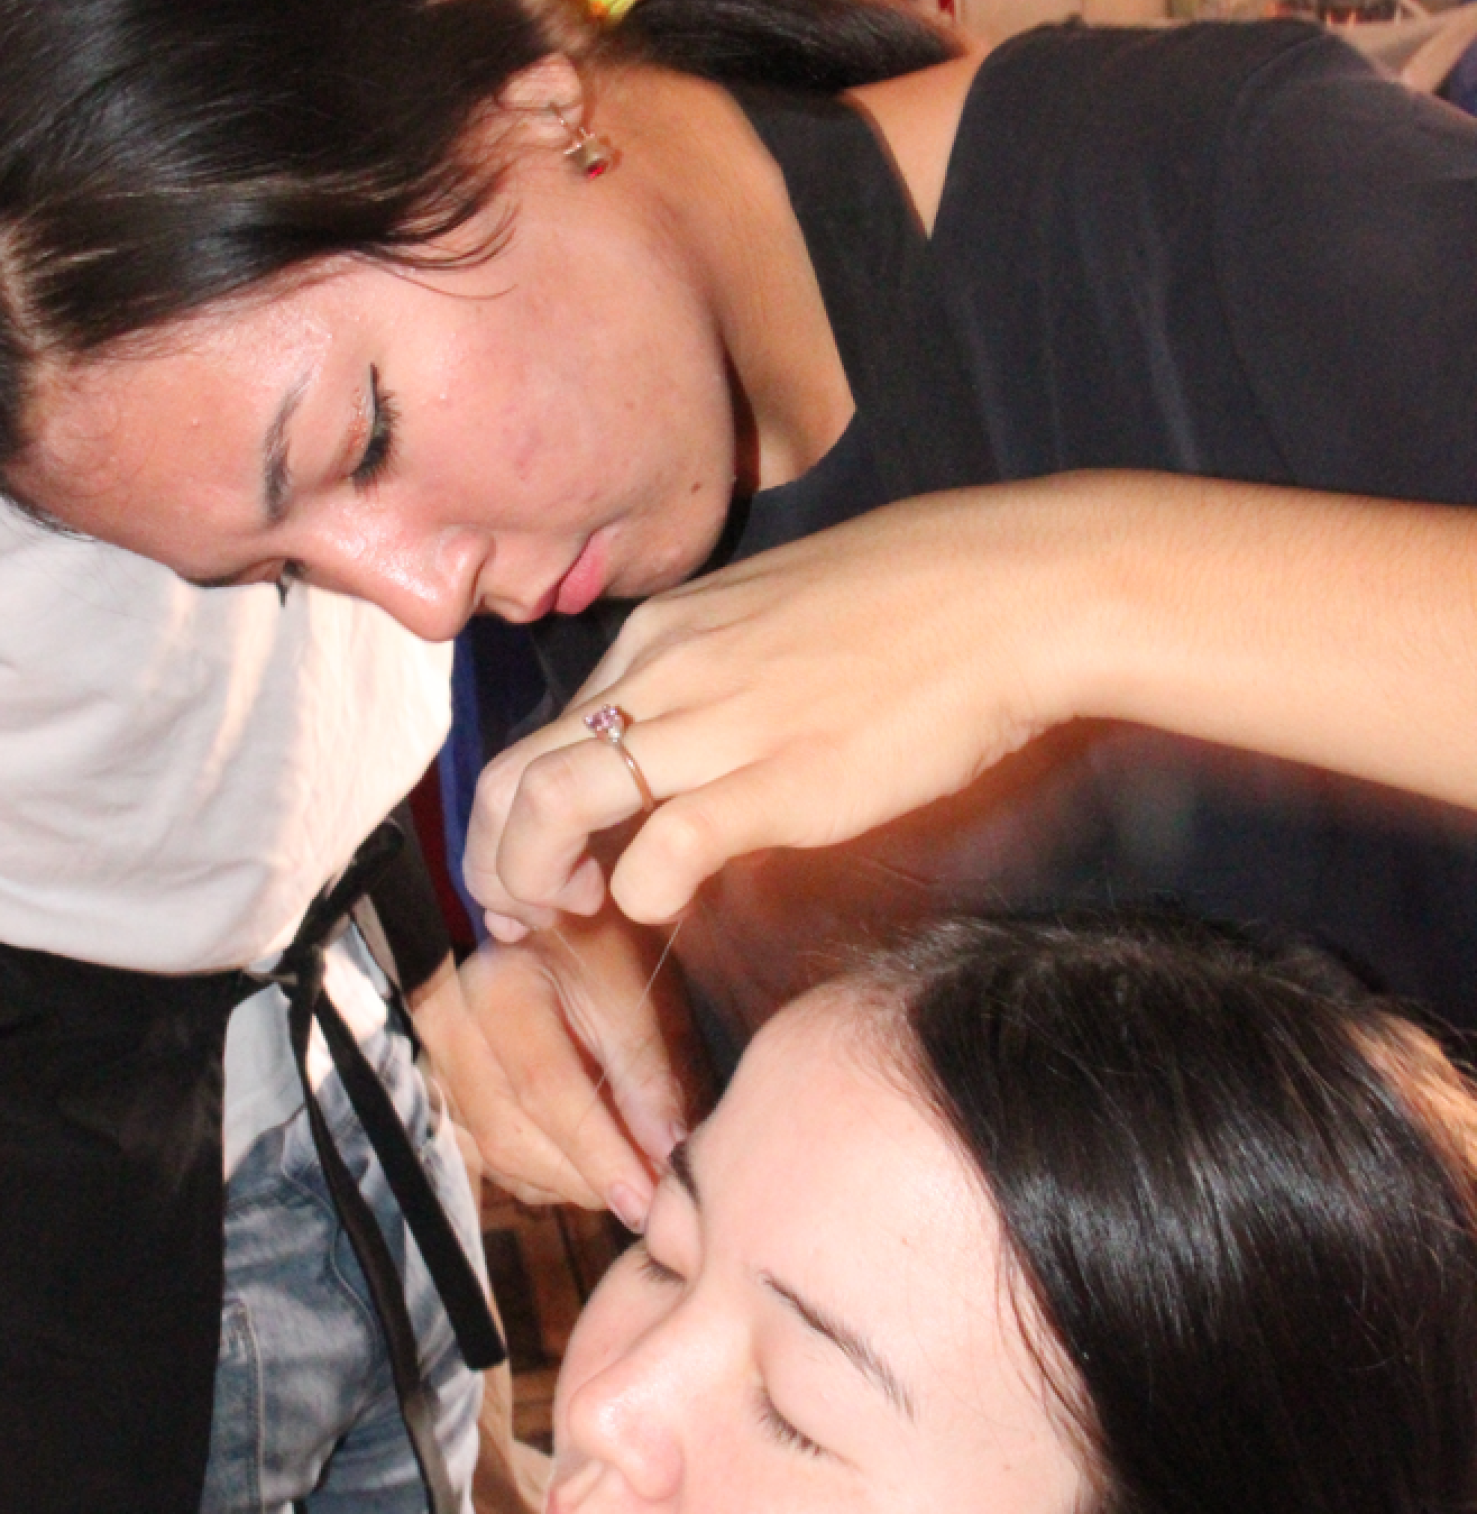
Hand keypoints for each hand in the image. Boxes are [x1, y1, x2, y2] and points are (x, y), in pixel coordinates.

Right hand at [408, 924, 702, 1224]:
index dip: (599, 1153)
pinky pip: (491, 1162)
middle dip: (585, 1180)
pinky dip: (546, 1176)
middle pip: (512, 1135)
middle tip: (648, 1203)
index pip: (546, 1089)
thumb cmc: (602, 958)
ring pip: (500, 1157)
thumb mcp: (636, 999)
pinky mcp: (443, 1097)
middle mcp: (449, 1031)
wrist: (552, 937)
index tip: (647, 1199)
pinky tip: (588, 1166)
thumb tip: (666, 1153)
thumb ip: (648, 1077)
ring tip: (628, 1178)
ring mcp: (436, 1068)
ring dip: (569, 1183)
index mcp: (499, 991)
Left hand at [465, 486, 1068, 930]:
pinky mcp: (777, 780)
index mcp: (667, 632)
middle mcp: (667, 671)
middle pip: (517, 773)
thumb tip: (700, 734)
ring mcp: (715, 723)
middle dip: (495, 857)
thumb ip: (722, 671)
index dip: (520, 809)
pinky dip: (636, 893)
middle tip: (522, 912)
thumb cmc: (925, 601)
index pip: (547, 728)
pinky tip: (656, 908)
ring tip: (560, 920)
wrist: (1018, 592)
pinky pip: (660, 849)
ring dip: (532, 880)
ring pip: (553, 805)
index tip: (541, 861)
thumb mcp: (782, 615)